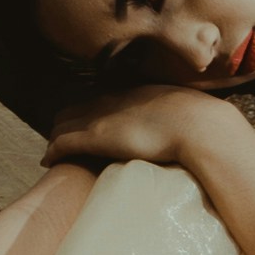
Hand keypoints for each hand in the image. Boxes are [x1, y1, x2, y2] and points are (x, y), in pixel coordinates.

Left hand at [44, 84, 254, 171]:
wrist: (202, 127)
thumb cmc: (206, 126)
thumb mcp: (194, 116)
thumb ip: (188, 121)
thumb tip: (206, 129)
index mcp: (138, 94)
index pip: (104, 98)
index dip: (91, 110)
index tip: (88, 122)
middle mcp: (116, 100)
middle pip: (78, 106)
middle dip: (67, 121)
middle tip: (61, 138)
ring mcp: (104, 117)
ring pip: (65, 123)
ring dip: (57, 136)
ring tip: (53, 151)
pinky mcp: (98, 136)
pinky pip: (64, 142)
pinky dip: (54, 150)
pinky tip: (48, 160)